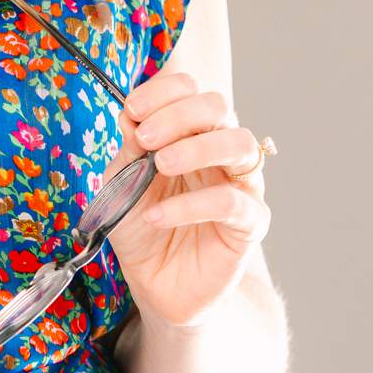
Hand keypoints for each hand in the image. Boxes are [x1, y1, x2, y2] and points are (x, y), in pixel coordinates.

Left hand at [101, 65, 272, 330]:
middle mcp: (219, 150)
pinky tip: (159, 216)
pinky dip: (191, 205)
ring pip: (238, 143)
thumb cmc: (142, 227)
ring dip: (197, 147)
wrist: (156, 282)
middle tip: (145, 138)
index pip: (190, 90)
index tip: (132, 110)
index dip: (163, 92)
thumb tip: (132, 112)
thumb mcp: (123, 180)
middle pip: (218, 106)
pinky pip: (231, 202)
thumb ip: (131, 146)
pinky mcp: (249, 223)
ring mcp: (240, 183)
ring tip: (161, 165)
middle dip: (178, 114)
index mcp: (190, 133)